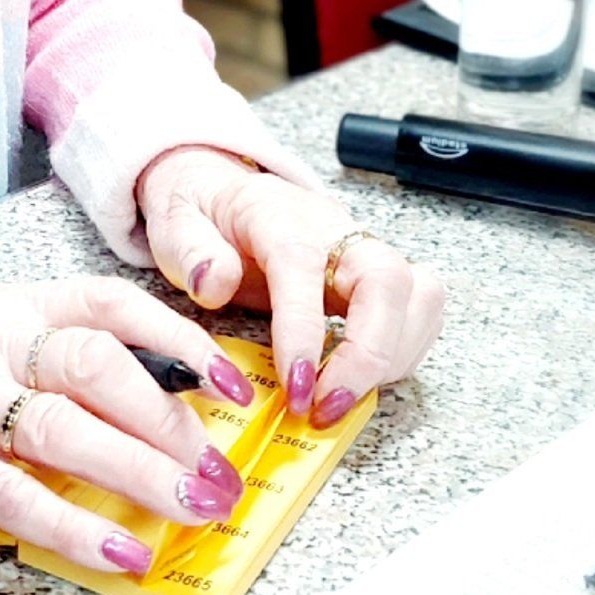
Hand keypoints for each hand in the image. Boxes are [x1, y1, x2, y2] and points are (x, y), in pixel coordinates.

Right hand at [0, 276, 259, 575]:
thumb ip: (62, 363)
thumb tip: (170, 412)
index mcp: (13, 306)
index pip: (108, 304)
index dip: (179, 338)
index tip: (232, 382)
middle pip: (96, 366)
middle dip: (170, 421)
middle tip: (218, 471)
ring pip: (64, 427)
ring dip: (140, 471)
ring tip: (193, 506)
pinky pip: (16, 496)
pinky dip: (76, 526)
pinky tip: (123, 549)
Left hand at [135, 145, 444, 428]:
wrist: (220, 190)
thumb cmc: (202, 212)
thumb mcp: (175, 223)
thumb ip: (190, 251)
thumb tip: (214, 284)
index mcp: (278, 217)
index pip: (303, 268)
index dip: (304, 331)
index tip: (296, 387)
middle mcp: (333, 230)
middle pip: (386, 280)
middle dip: (369, 354)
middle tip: (328, 405)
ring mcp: (361, 250)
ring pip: (417, 296)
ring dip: (392, 358)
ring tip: (342, 397)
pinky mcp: (377, 275)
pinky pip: (418, 310)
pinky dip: (401, 352)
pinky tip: (360, 377)